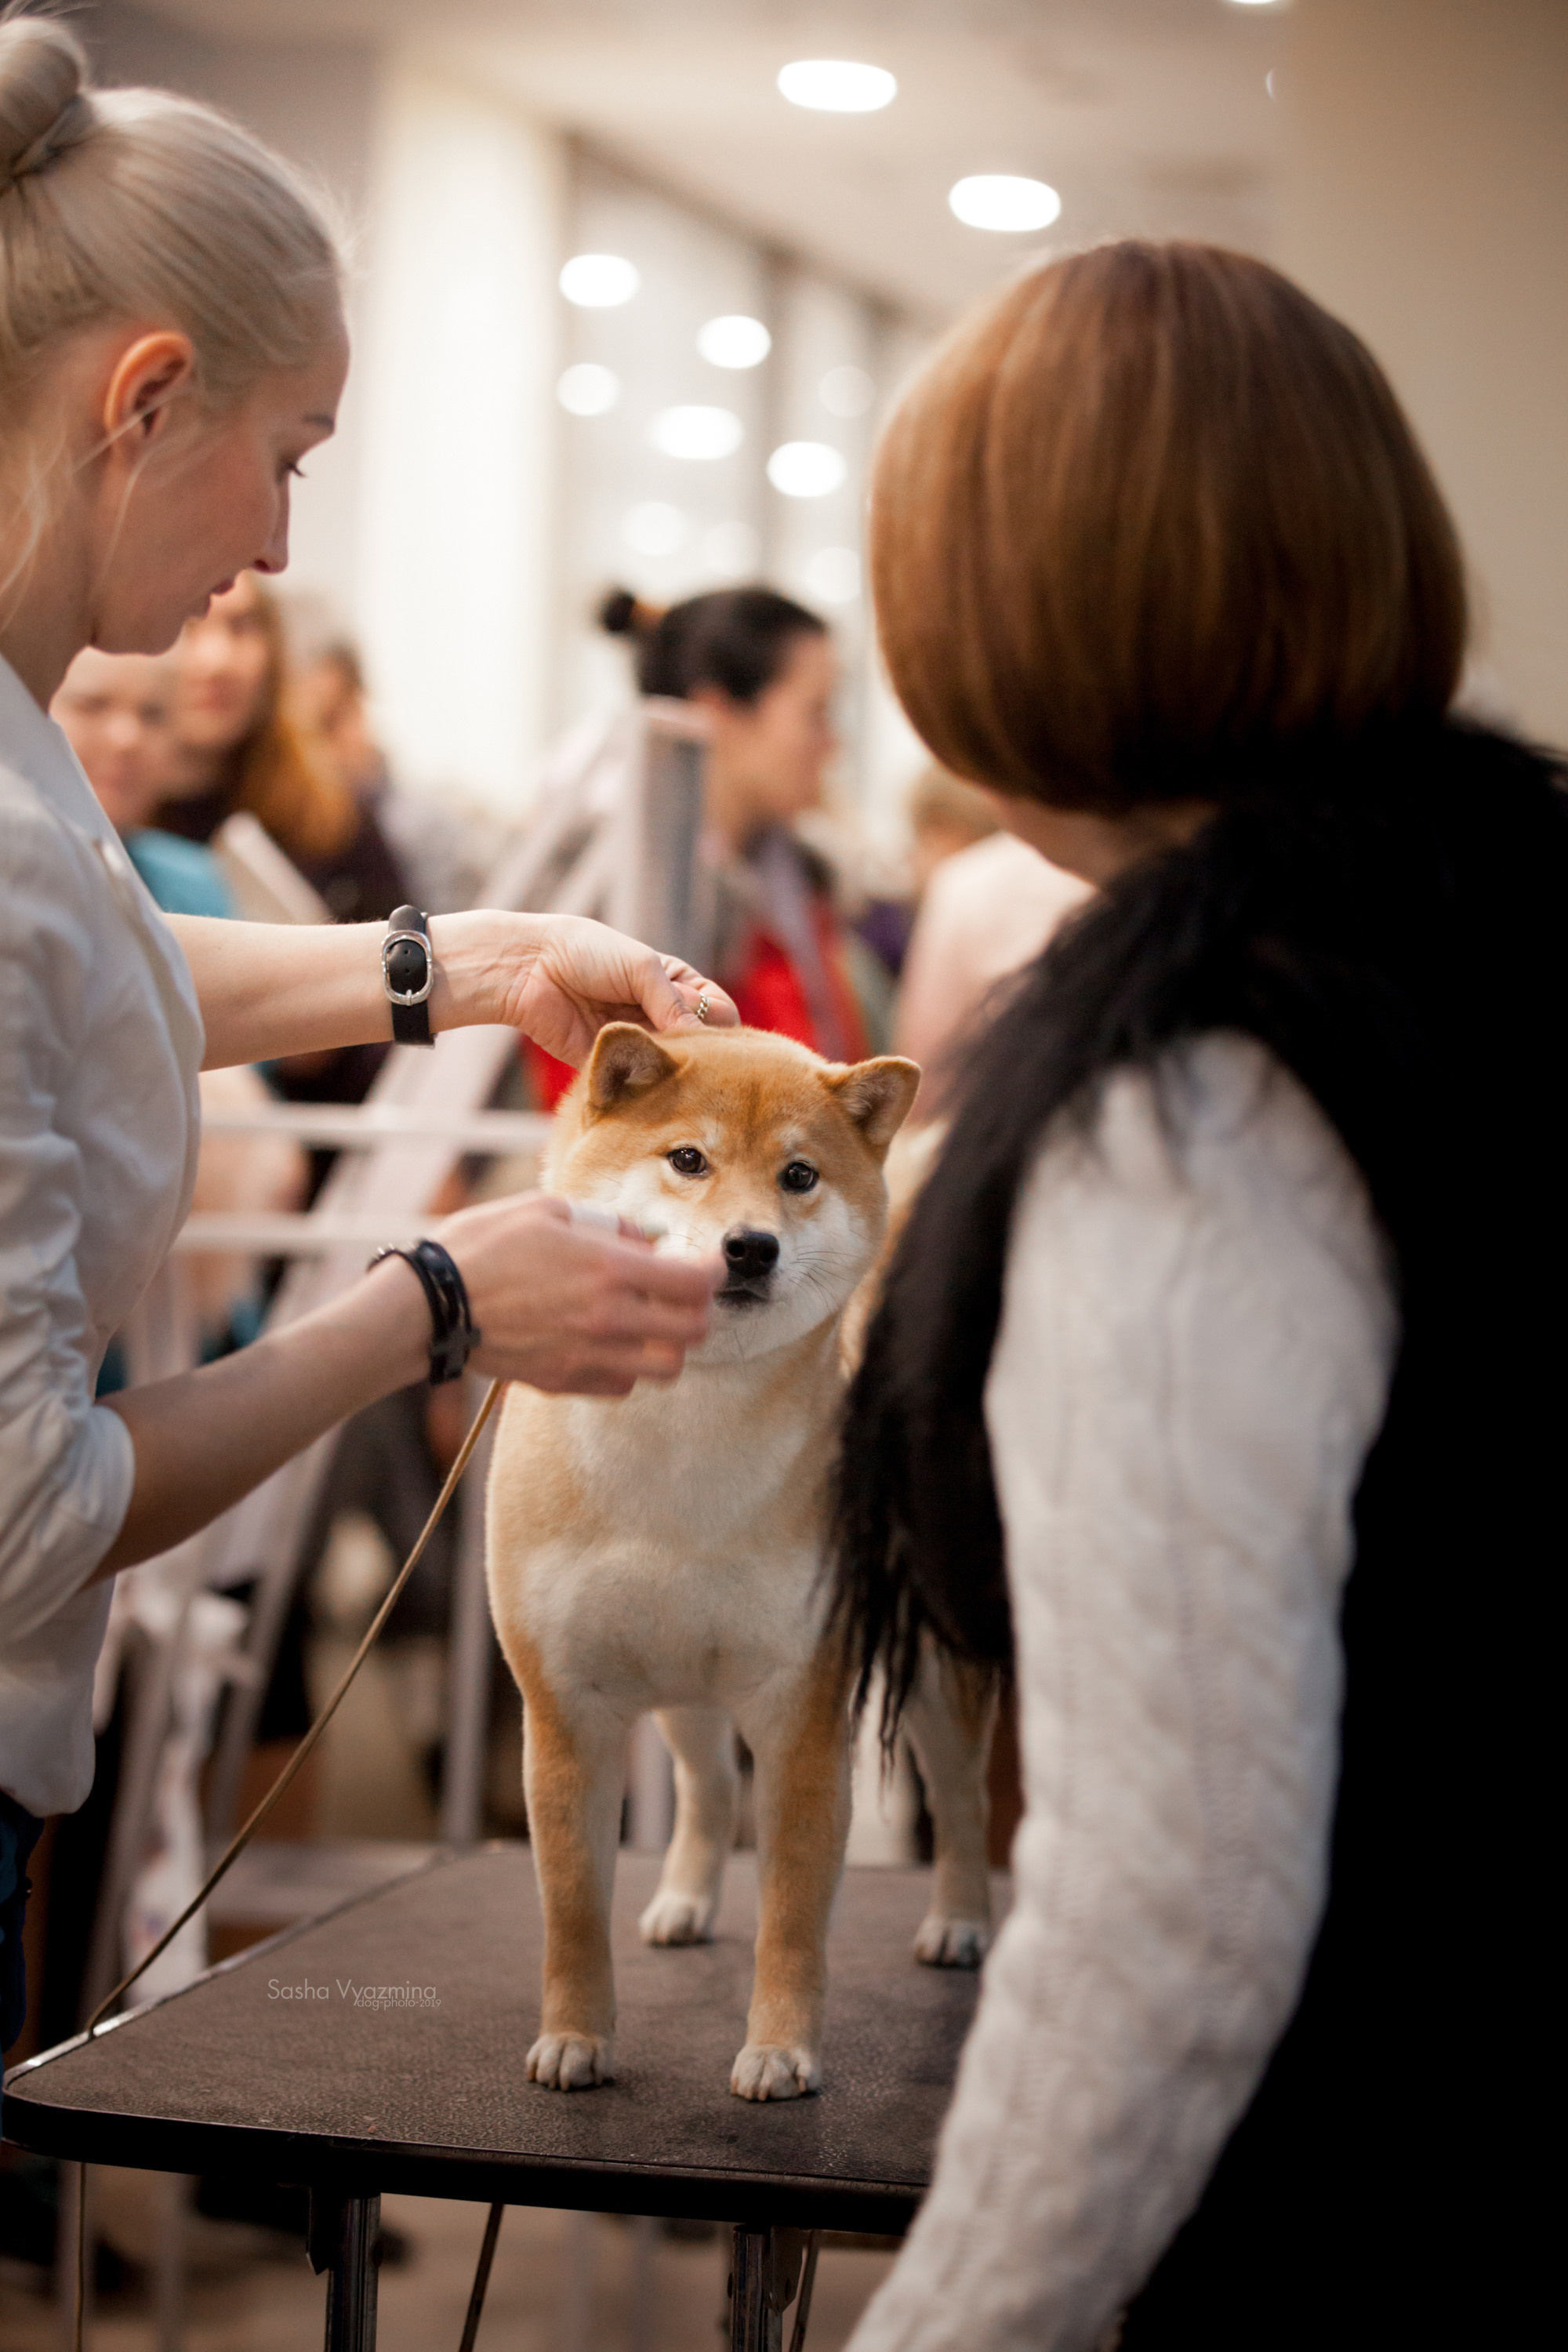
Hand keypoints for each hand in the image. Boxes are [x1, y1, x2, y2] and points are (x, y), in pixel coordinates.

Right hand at [434, 1193, 722, 1395]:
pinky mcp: (565, 1381)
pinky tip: (611, 1345)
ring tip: (650, 1324)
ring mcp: (589, 1355)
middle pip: (693, 1331)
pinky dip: (629, 1369)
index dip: (715, 1271)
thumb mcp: (547, 1210)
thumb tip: (640, 1239)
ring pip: (665, 1368)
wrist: (432, 1305)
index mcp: (610, 1269)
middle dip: (697, 1310)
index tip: (711, 1263)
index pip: (696, 1282)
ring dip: (668, 1345)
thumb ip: (604, 1224)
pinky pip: (622, 1385)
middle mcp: (609, 1318)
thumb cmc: (482, 1247)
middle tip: (683, 1294)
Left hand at [436, 911, 737, 1067]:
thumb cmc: (588, 954)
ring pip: (673, 1066)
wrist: (530, 970)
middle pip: (699, 1042)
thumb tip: (702, 1043)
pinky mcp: (615, 1066)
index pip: (718, 1010)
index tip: (707, 1026)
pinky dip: (647, 1083)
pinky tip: (645, 1078)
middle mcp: (661, 1015)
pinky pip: (641, 1082)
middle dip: (698, 1049)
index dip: (718, 1020)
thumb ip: (674, 1003)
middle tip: (684, 1050)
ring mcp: (640, 1042)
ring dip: (673, 1067)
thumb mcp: (641, 967)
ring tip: (662, 1063)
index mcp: (675, 984)